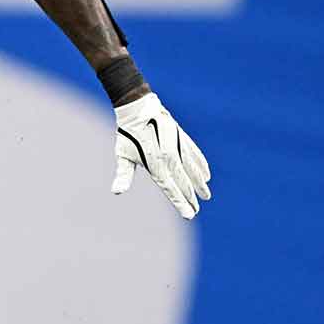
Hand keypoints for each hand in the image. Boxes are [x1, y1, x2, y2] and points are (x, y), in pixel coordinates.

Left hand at [111, 92, 210, 218]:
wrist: (138, 108)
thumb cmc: (127, 135)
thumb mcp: (123, 155)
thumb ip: (123, 175)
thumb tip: (116, 192)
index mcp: (155, 164)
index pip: (171, 189)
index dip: (181, 202)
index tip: (190, 215)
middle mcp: (169, 157)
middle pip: (183, 181)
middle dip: (191, 197)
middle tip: (197, 209)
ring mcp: (177, 146)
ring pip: (192, 169)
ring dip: (199, 182)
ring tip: (206, 194)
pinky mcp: (182, 137)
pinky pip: (194, 154)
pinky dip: (201, 164)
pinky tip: (206, 174)